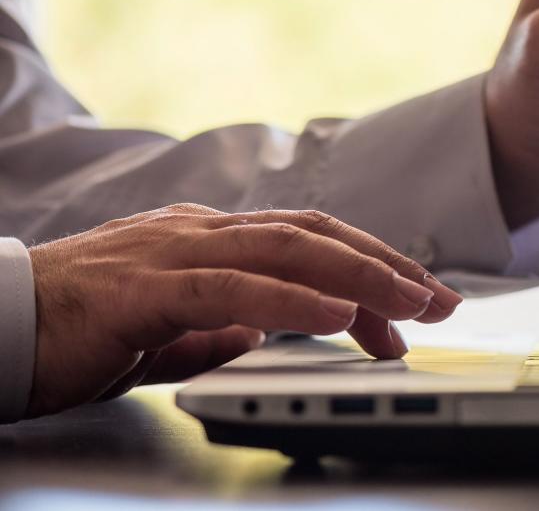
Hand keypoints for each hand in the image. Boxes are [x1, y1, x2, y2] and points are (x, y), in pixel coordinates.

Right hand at [24, 203, 462, 418]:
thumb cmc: (70, 332)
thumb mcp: (162, 333)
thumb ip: (212, 328)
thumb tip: (259, 332)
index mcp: (207, 240)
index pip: (307, 241)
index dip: (369, 263)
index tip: (415, 300)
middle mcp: (200, 233)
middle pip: (315, 236)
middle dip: (387, 266)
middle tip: (441, 301)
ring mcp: (174, 252)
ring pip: (288, 251)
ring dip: (360, 276)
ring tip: (412, 303)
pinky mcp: (148, 289)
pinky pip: (235, 290)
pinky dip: (294, 301)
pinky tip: (338, 314)